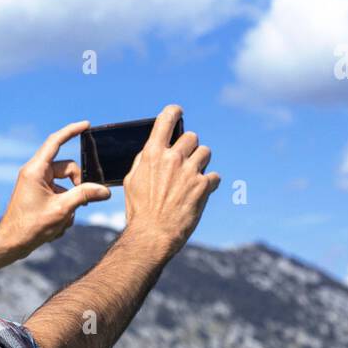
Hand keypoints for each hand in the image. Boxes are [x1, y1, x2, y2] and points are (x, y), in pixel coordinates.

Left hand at [0, 120, 111, 268]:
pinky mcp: (39, 195)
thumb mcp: (62, 210)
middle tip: (81, 204)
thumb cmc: (30, 226)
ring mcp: (37, 184)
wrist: (11, 244)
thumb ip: (84, 196)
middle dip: (78, 187)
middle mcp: (35, 173)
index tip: (86, 124)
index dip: (71, 131)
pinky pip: (59, 196)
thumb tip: (104, 191)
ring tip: (61, 222)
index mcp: (36, 170)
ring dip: (69, 204)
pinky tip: (56, 227)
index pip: (56, 142)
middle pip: (68, 169)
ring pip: (66, 186)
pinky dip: (63, 210)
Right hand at [120, 105, 219, 263]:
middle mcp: (173, 158)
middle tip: (185, 160)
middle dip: (189, 147)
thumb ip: (144, 161)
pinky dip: (209, 184)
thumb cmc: (139, 210)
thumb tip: (153, 149)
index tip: (178, 112)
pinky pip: (214, 176)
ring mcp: (190, 171)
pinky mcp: (204, 186)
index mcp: (152, 153)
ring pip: (205, 152)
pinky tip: (200, 193)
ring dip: (201, 162)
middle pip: (191, 137)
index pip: (166, 119)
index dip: (174, 112)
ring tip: (193, 176)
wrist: (153, 235)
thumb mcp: (132, 181)